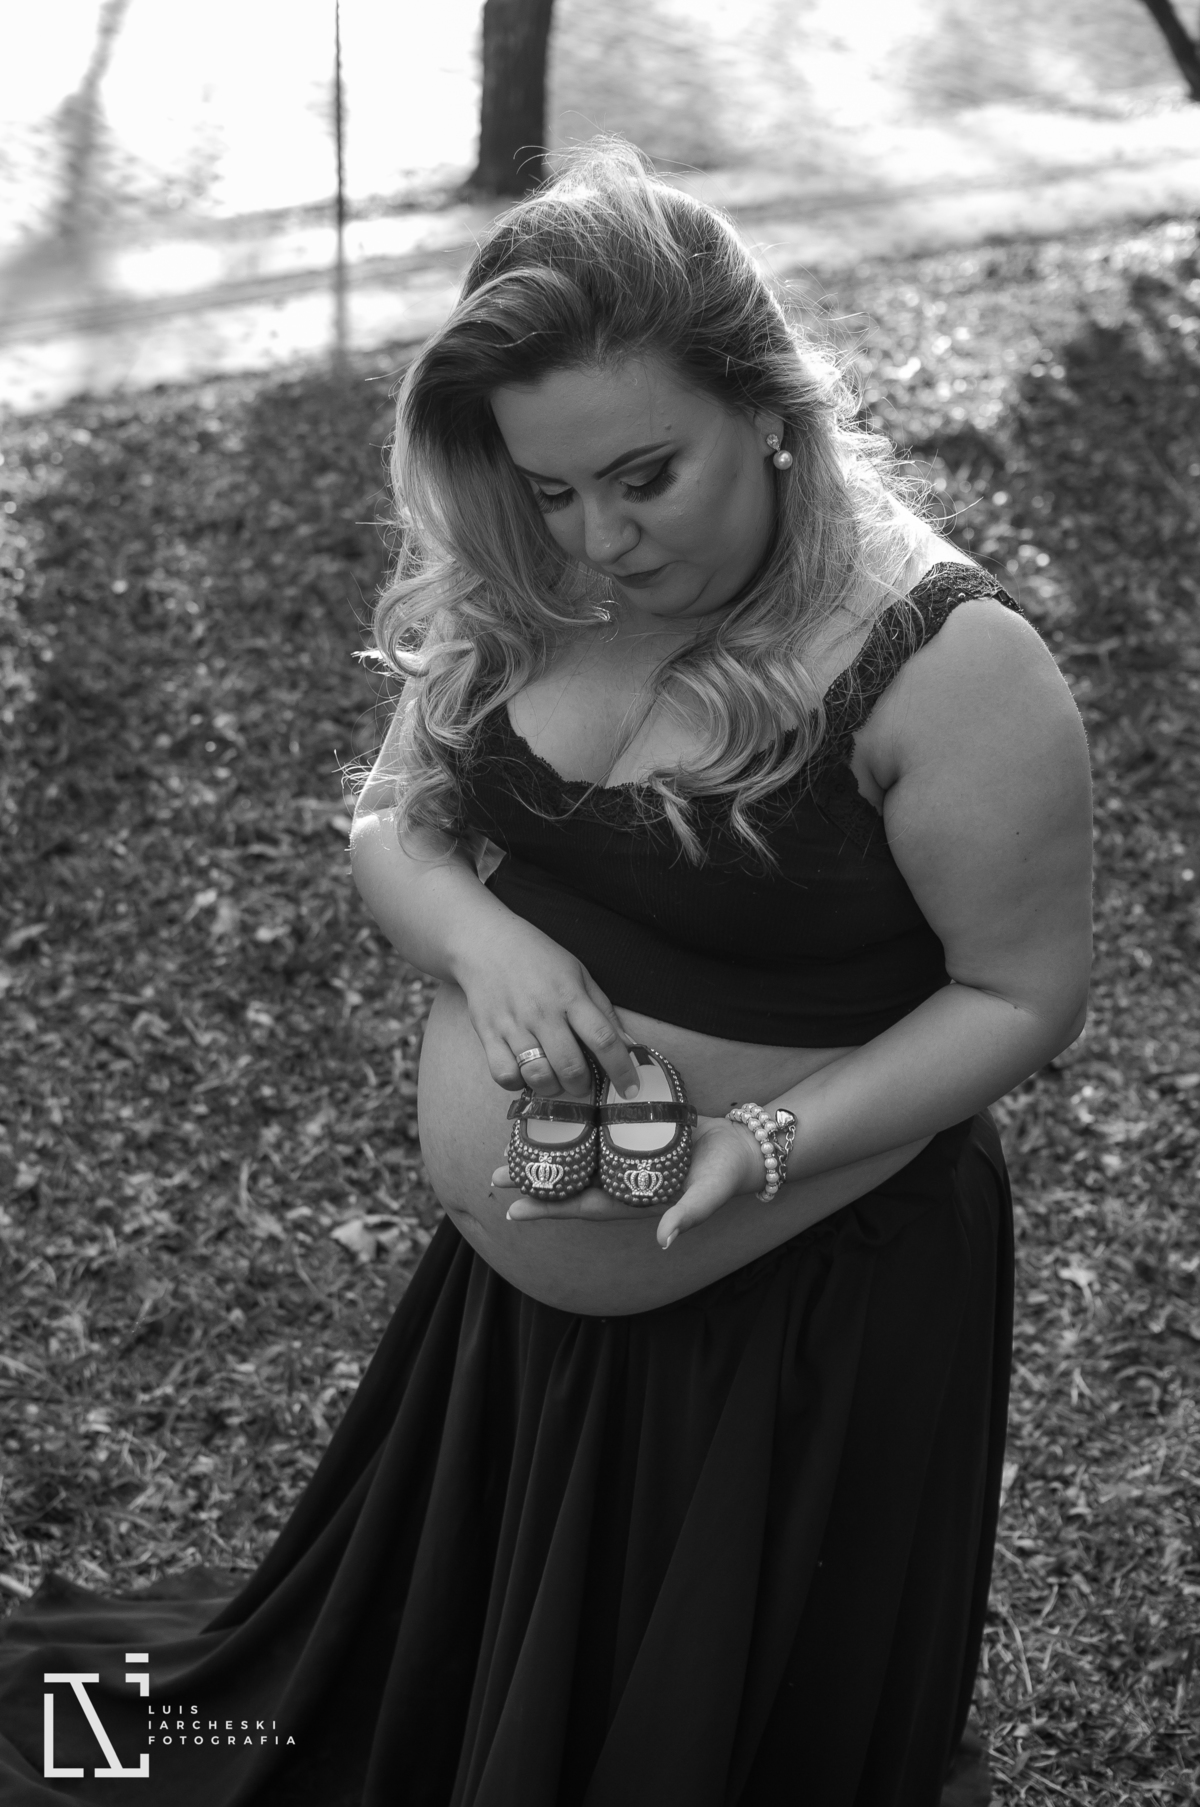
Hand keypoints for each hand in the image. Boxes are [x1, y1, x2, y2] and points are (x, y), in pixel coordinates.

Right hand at [452, 914, 641, 1101]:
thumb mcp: (578, 973)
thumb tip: (627, 1044)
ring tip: (554, 1079)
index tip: (631, 1090)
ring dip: (552, 1088)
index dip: (621, 1070)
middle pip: (570, 1066)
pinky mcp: (487, 1034)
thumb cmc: (538, 958)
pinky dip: (518, 1082)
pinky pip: (504, 1075)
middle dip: (583, 1085)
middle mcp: (542, 1012)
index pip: (603, 1039)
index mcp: (570, 995)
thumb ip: (602, 1009)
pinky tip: (524, 1072)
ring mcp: (512, 1025)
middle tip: (582, 1082)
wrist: (486, 941)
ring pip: (538, 1076)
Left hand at [491, 1114, 764, 1249]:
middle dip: (533, 1179)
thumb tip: (664, 1239)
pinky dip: (572, 1125)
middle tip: (494, 1176)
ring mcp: (623, 1157)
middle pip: (568, 1181)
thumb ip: (688, 1214)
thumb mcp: (709, 1193)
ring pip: (576, 1155)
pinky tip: (552, 1112)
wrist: (743, 1147)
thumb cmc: (726, 1175)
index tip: (510, 1210)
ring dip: (546, 1150)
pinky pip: (594, 1132)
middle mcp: (620, 1180)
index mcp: (631, 1200)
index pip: (580, 1206)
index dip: (546, 1209)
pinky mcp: (630, 1134)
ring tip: (512, 1143)